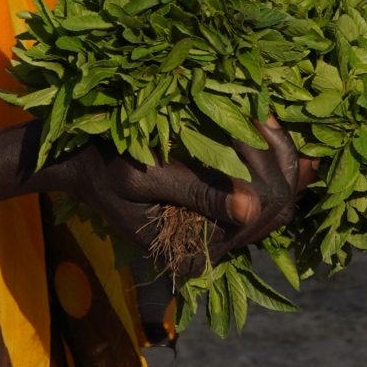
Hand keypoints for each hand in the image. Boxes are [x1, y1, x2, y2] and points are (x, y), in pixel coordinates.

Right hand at [44, 121, 319, 273]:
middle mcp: (216, 251)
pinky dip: (274, 158)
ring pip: (279, 198)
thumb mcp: (146, 178)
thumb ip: (199, 192)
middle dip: (280, 158)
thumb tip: (252, 208)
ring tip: (271, 115)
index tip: (260, 118)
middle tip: (268, 112)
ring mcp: (222, 233)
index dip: (268, 166)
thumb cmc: (108, 168)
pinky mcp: (223, 210)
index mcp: (197, 254)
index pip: (259, 215)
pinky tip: (273, 126)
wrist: (85, 165)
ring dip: (282, 156)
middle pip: (278, 208)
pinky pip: (266, 189)